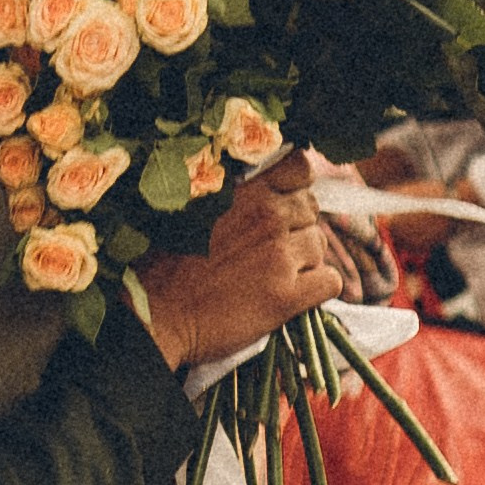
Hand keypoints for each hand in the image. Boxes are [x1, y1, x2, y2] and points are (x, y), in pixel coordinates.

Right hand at [136, 155, 348, 370]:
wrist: (154, 316)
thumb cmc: (161, 266)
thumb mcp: (190, 211)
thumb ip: (230, 197)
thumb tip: (258, 191)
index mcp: (243, 192)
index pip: (299, 168)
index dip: (295, 187)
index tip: (280, 204)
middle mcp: (267, 217)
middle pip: (311, 210)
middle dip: (295, 227)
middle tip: (267, 250)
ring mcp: (280, 256)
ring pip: (319, 245)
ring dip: (302, 259)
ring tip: (270, 275)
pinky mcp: (288, 296)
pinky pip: (330, 282)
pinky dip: (317, 288)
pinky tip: (291, 295)